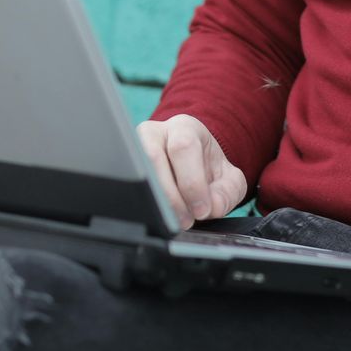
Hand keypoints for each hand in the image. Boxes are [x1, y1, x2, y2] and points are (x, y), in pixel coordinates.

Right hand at [136, 114, 247, 229]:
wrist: (192, 166)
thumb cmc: (206, 169)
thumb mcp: (228, 179)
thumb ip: (228, 192)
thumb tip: (212, 206)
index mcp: (184, 128)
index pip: (183, 147)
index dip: (192, 182)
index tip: (202, 210)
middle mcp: (154, 133)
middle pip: (153, 158)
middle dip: (172, 196)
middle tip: (186, 221)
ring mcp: (133, 149)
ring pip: (135, 171)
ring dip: (156, 202)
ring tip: (174, 222)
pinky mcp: (122, 167)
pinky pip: (126, 186)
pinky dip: (141, 204)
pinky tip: (156, 217)